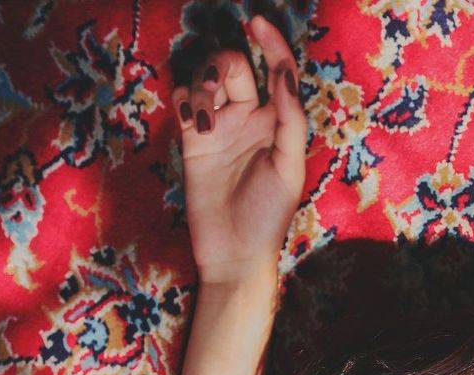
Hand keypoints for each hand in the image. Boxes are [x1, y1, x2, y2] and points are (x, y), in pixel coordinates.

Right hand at [174, 16, 306, 284]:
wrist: (233, 252)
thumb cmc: (268, 215)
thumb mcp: (289, 168)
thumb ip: (290, 120)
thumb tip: (284, 73)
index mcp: (280, 123)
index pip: (277, 71)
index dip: (271, 44)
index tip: (255, 22)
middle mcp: (252, 119)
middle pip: (235, 67)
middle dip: (223, 66)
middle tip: (216, 91)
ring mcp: (221, 127)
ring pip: (206, 79)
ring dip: (201, 84)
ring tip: (202, 117)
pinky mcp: (193, 139)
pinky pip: (184, 100)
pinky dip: (185, 99)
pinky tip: (191, 120)